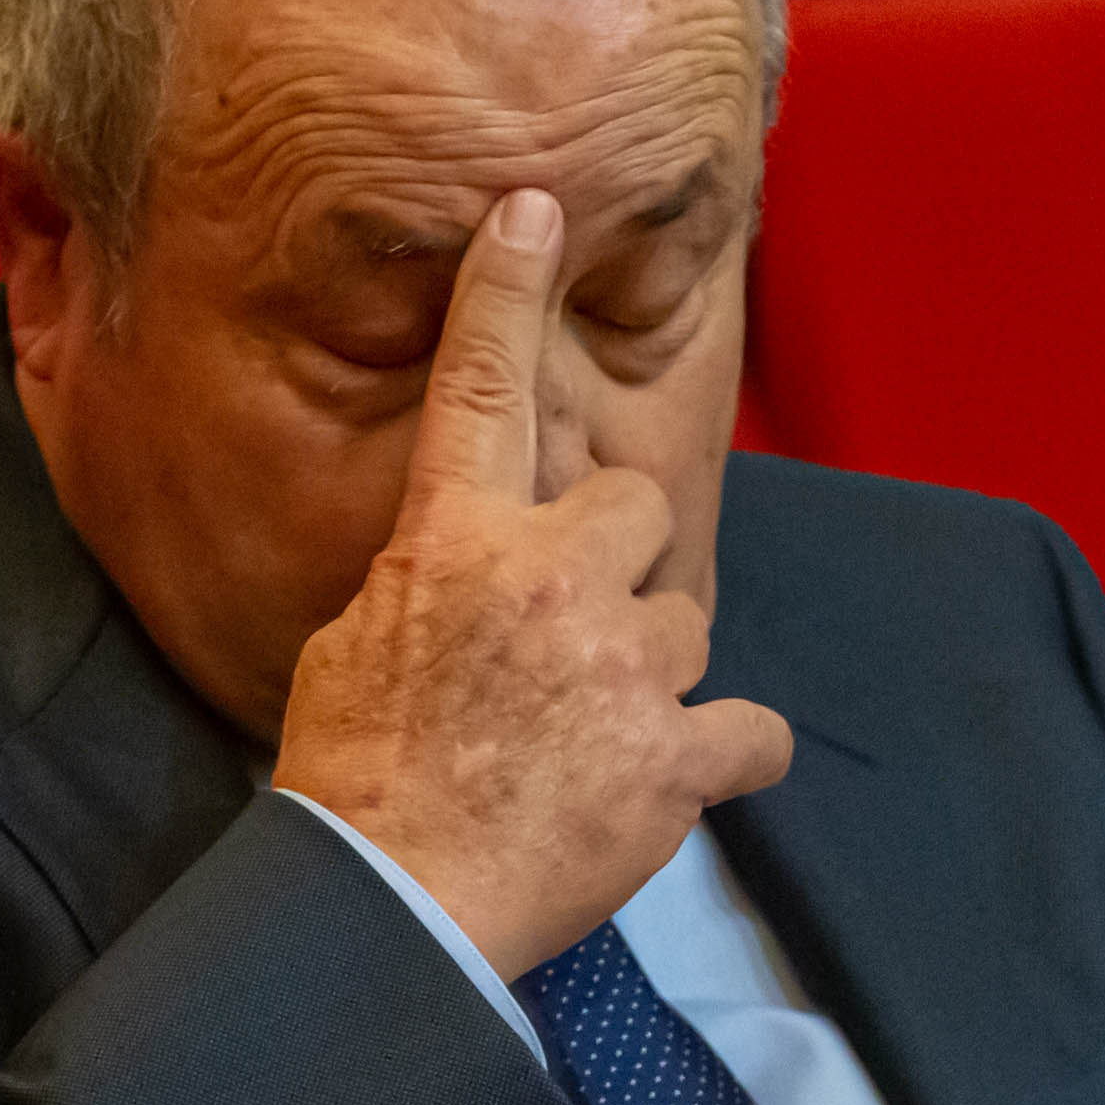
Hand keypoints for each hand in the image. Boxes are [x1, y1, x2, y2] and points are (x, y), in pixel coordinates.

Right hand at [270, 188, 790, 971]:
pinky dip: (728, 756)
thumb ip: (425, 583)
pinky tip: (685, 778)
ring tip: (592, 735)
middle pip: (638, 507)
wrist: (385, 894)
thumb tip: (452, 574)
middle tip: (574, 638)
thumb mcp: (356, 643)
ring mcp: (622, 668)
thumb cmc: (351, 775)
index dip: (506, 293)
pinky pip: (752, 731)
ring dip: (655, 672)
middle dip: (620, 563)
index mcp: (455, 544)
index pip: (480, 390)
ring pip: (687, 620)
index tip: (535, 210)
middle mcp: (549, 582)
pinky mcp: (676, 758)